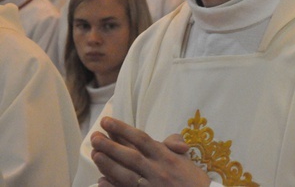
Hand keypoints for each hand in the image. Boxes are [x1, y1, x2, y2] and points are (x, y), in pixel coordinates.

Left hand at [91, 116, 209, 186]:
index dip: (122, 130)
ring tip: (95, 154)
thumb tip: (166, 139)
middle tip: (94, 136)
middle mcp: (158, 170)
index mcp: (166, 156)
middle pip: (130, 155)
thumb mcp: (185, 157)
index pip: (141, 139)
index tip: (107, 121)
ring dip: (108, 164)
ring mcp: (151, 185)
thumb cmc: (192, 178)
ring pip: (125, 174)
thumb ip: (174, 143)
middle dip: (110, 145)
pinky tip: (101, 181)